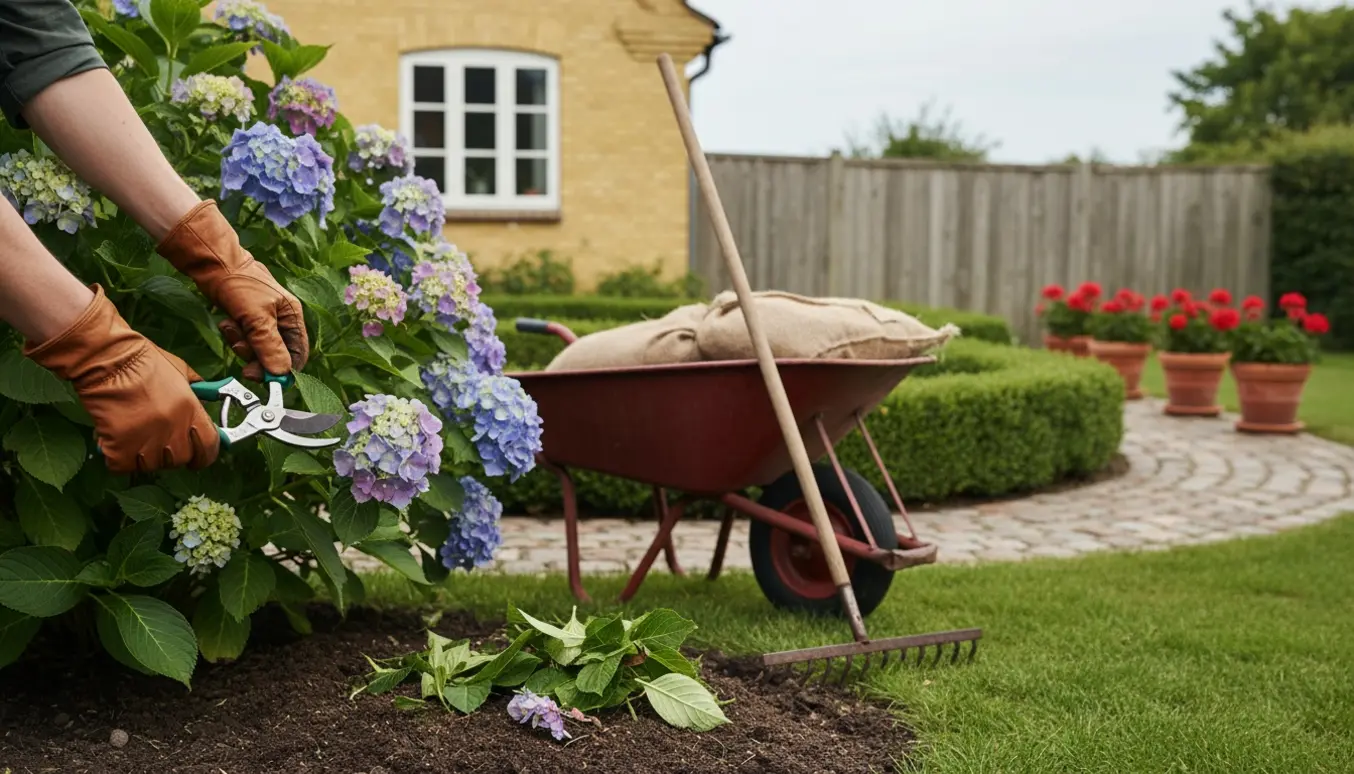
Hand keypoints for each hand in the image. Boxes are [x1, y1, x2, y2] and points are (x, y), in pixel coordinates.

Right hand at [23, 286, 219, 473]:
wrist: (108, 358)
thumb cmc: (143, 360)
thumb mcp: (182, 371)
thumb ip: (198, 391)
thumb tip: (210, 401)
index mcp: (191, 411)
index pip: (209, 448)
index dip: (204, 454)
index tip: (198, 456)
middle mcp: (172, 429)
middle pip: (181, 460)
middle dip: (172, 454)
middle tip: (159, 441)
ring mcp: (146, 439)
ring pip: (152, 466)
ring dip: (144, 456)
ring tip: (136, 437)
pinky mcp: (118, 446)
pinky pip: (123, 466)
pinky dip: (119, 458)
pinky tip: (116, 441)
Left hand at [156, 200, 308, 381]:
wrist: (213, 262)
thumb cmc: (240, 283)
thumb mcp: (257, 317)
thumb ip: (269, 346)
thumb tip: (281, 373)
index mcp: (292, 317)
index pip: (297, 354)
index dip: (282, 368)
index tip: (262, 376)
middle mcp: (281, 320)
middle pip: (275, 354)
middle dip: (256, 354)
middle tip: (239, 349)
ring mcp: (263, 320)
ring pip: (257, 348)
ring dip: (242, 343)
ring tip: (231, 327)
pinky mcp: (247, 319)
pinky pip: (244, 338)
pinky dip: (234, 335)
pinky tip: (227, 321)